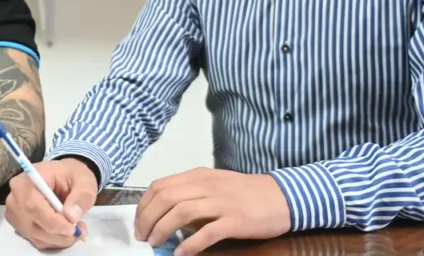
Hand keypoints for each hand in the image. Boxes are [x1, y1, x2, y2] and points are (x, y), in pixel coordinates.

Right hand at [4, 158, 97, 249]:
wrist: (62, 176)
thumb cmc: (71, 175)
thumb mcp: (84, 180)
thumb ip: (81, 196)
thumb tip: (72, 216)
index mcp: (30, 178)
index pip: (33, 206)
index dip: (53, 222)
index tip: (73, 228)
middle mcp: (16, 195)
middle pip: (32, 224)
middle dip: (59, 233)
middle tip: (80, 231)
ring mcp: (15, 211)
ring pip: (35, 235)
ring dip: (58, 239)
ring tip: (75, 230)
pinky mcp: (18, 223)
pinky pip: (35, 239)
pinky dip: (52, 240)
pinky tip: (64, 232)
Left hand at [134, 167, 290, 255]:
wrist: (283, 196)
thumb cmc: (247, 193)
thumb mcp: (215, 186)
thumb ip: (192, 196)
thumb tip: (167, 216)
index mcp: (198, 176)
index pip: (160, 186)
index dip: (144, 206)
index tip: (139, 222)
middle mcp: (206, 186)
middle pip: (166, 198)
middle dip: (148, 219)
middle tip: (143, 237)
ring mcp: (221, 202)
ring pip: (181, 212)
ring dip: (162, 230)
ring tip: (155, 244)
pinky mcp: (235, 220)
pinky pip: (207, 232)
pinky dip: (190, 244)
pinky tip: (180, 253)